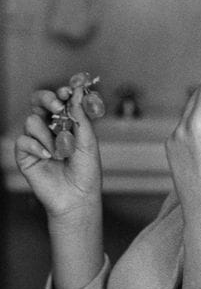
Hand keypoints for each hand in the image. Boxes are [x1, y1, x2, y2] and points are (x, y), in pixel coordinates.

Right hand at [15, 85, 102, 220]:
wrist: (77, 197)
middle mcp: (49, 128)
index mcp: (66, 122)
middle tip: (58, 106)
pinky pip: (23, 140)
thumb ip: (81, 117)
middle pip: (38, 102)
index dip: (62, 92)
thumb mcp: (88, 141)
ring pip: (31, 120)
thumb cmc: (86, 171)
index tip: (68, 90)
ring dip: (48, 135)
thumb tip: (78, 92)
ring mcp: (36, 141)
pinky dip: (37, 147)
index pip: (59, 99)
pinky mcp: (25, 155)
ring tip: (60, 152)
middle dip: (47, 98)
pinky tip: (48, 157)